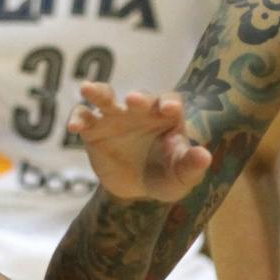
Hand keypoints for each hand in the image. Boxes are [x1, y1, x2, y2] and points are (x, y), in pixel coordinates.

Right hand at [67, 82, 211, 201]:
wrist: (136, 190)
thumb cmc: (165, 177)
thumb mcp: (181, 177)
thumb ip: (191, 167)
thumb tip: (205, 157)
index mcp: (167, 117)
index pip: (171, 102)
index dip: (170, 102)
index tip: (170, 109)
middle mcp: (142, 111)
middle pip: (141, 97)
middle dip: (138, 97)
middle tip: (134, 100)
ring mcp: (116, 117)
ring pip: (106, 96)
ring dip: (98, 91)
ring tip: (87, 89)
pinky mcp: (94, 128)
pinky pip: (84, 116)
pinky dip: (78, 117)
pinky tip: (74, 127)